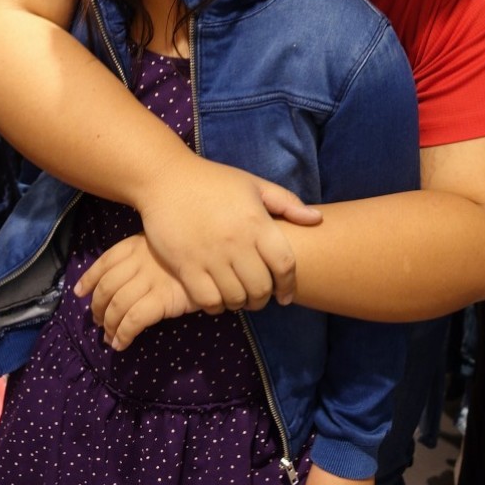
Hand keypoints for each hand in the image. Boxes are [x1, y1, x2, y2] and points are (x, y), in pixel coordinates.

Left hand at [76, 234, 196, 348]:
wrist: (220, 260)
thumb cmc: (193, 254)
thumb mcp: (164, 246)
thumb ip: (144, 256)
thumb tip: (123, 278)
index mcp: (135, 245)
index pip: (104, 262)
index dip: (88, 279)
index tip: (79, 293)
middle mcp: (138, 261)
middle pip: (106, 287)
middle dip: (97, 308)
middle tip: (98, 322)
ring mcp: (150, 280)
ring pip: (117, 306)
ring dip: (109, 326)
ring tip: (109, 338)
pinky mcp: (162, 299)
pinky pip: (133, 321)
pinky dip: (123, 335)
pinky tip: (121, 344)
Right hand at [137, 157, 320, 314]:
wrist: (166, 178)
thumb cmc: (213, 181)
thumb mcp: (253, 184)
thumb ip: (286, 203)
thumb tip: (317, 219)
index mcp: (256, 222)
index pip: (284, 265)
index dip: (289, 285)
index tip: (285, 295)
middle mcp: (236, 242)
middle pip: (260, 287)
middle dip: (264, 298)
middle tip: (260, 297)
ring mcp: (210, 256)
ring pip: (235, 297)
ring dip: (241, 303)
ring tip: (239, 298)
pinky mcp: (185, 265)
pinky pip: (207, 300)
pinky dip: (217, 306)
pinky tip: (217, 298)